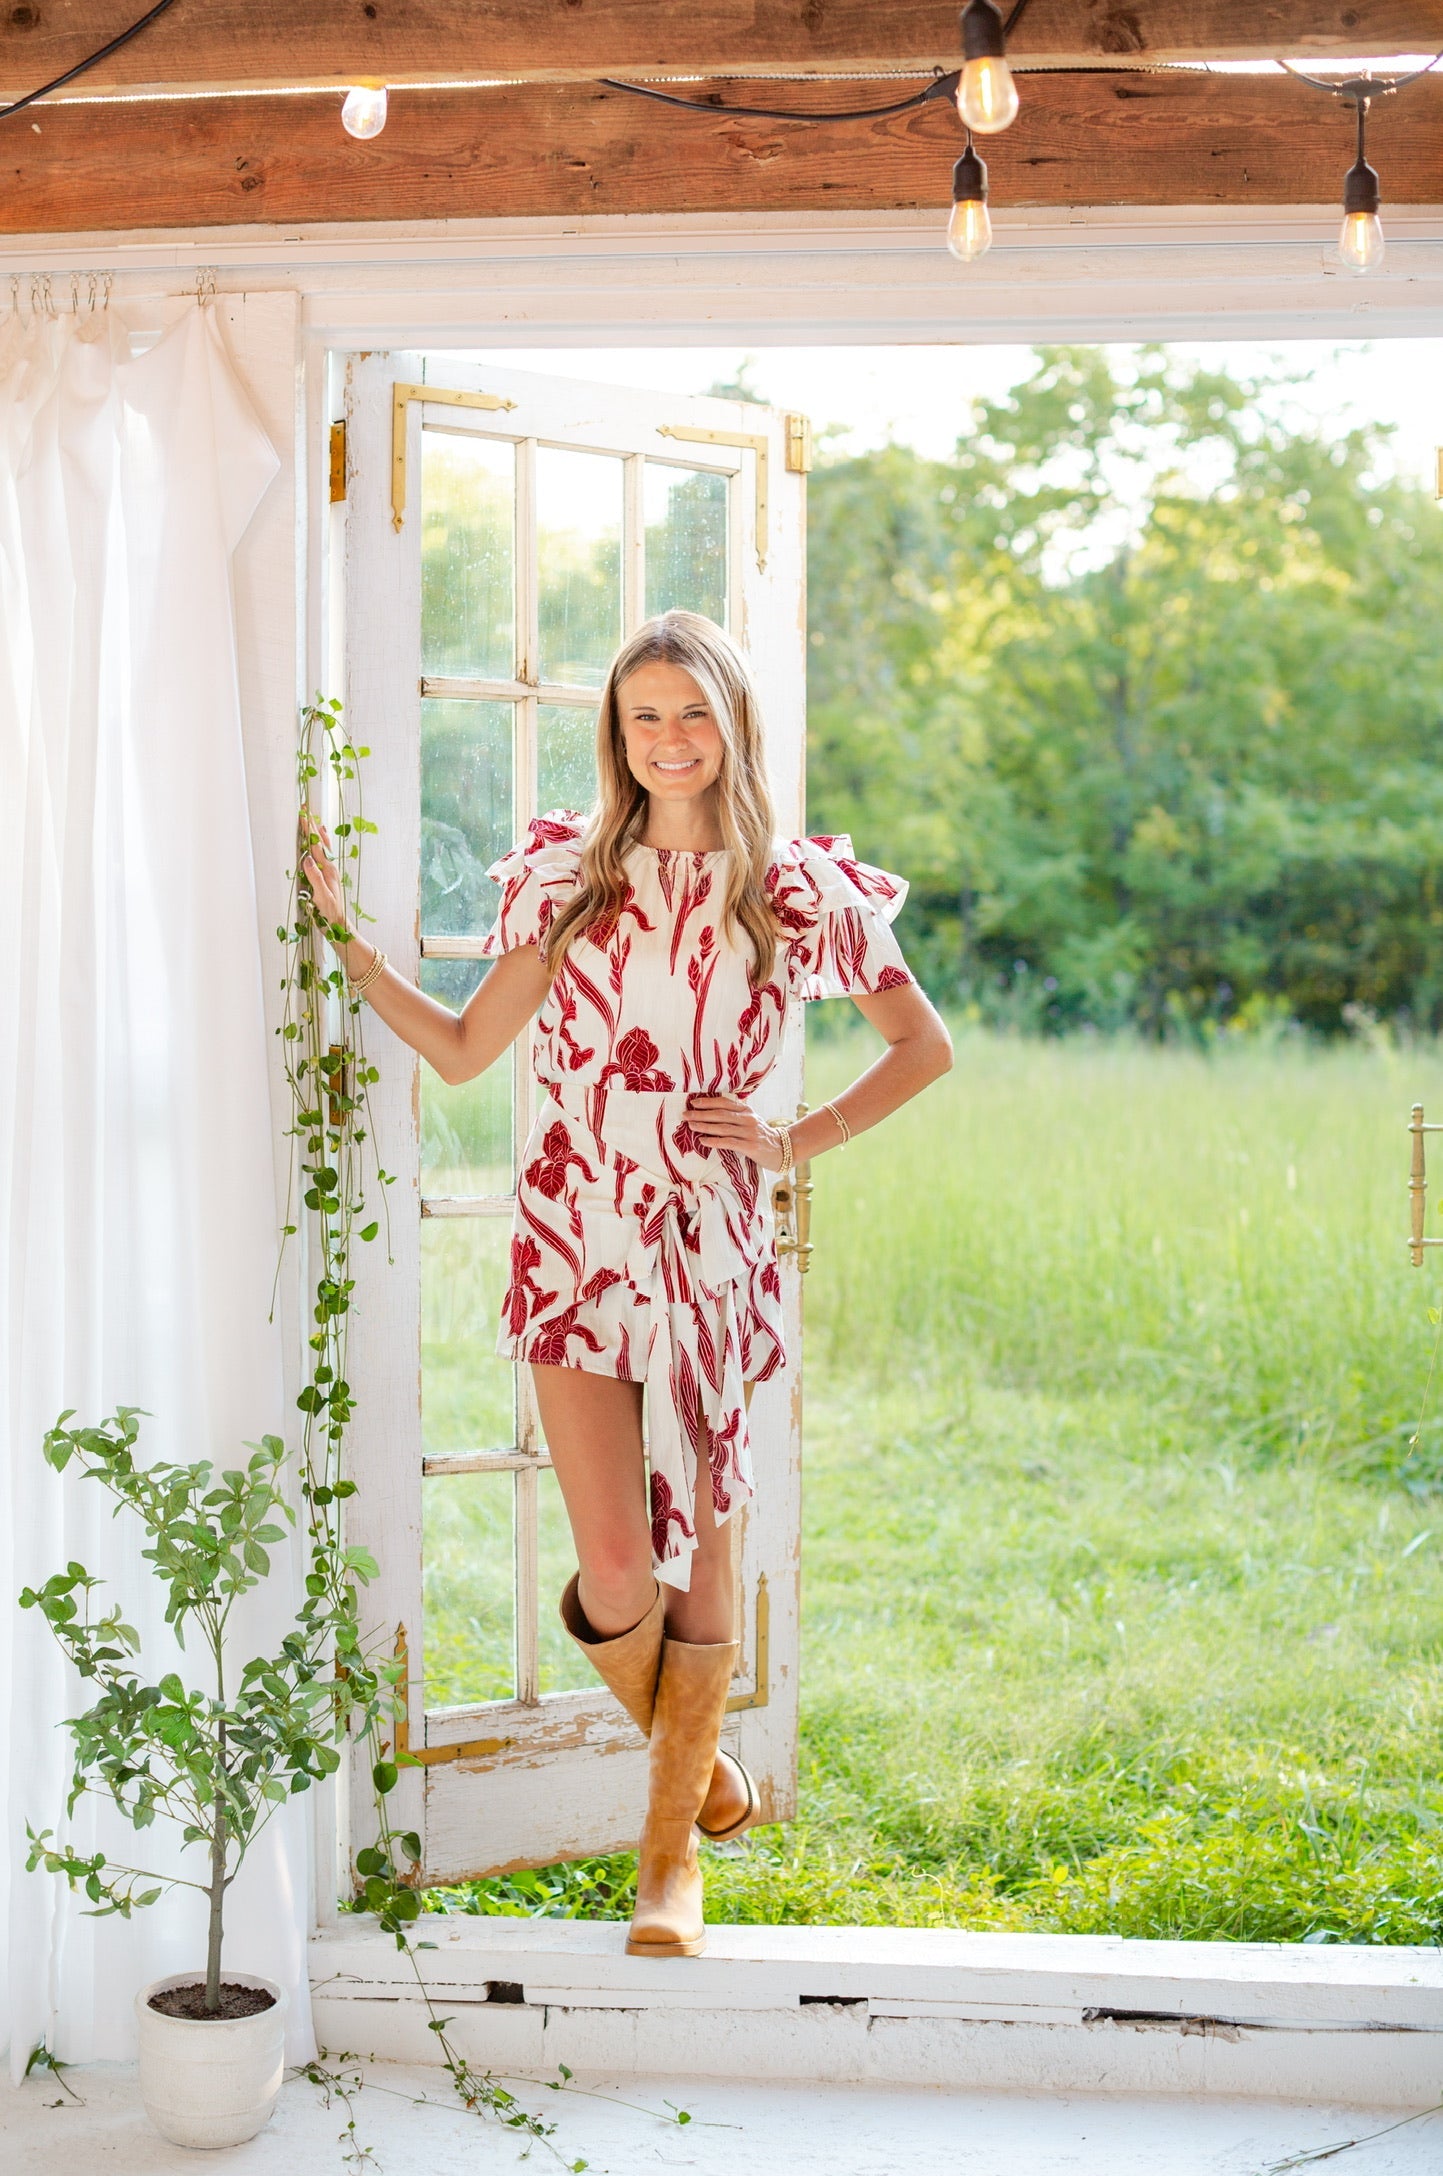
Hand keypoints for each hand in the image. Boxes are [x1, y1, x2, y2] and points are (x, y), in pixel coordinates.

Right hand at [299, 814, 348, 936]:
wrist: (339, 925)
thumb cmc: (329, 914)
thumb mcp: (321, 897)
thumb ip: (315, 878)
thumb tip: (307, 858)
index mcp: (327, 871)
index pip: (316, 846)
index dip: (309, 830)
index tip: (303, 815)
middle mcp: (330, 868)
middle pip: (319, 842)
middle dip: (312, 825)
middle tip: (305, 809)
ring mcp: (330, 871)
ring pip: (322, 846)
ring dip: (317, 832)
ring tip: (313, 819)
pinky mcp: (328, 876)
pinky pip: (324, 855)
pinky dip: (321, 843)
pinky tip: (321, 839)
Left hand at [685, 1093, 786, 1171]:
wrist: (783, 1150)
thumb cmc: (762, 1136)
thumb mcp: (751, 1120)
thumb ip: (735, 1115)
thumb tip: (711, 1112)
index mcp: (746, 1110)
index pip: (725, 1102)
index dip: (708, 1101)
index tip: (693, 1102)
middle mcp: (748, 1119)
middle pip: (721, 1114)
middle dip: (701, 1114)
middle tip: (685, 1114)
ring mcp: (749, 1133)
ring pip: (723, 1128)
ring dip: (705, 1126)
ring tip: (691, 1125)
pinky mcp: (750, 1146)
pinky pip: (728, 1142)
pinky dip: (714, 1141)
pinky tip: (703, 1141)